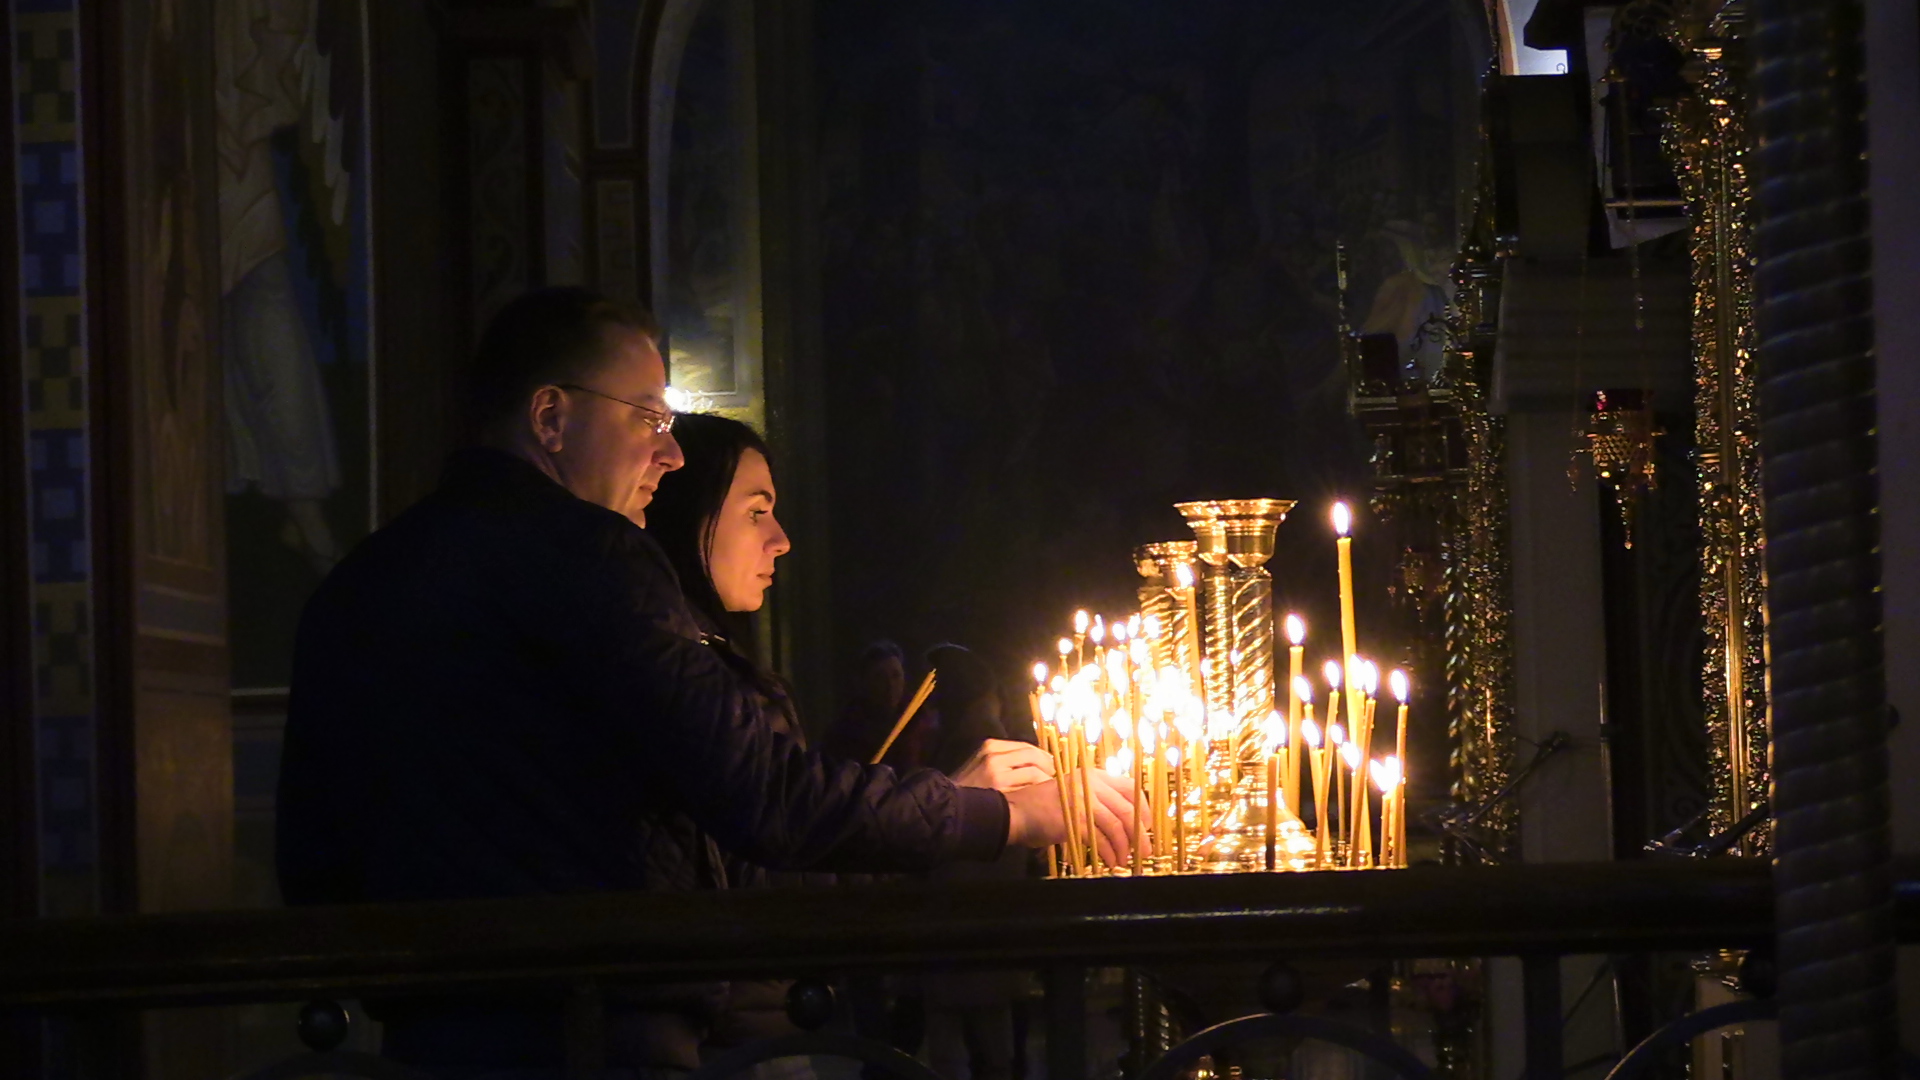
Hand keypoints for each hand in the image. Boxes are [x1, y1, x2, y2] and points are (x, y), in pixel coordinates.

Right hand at [952, 738, 1055, 790]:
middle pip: (1034, 755)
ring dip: (1048, 780)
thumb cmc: (970, 788)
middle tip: (1056, 778)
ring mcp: (998, 772)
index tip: (1051, 766)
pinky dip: (1041, 789)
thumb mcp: (982, 765)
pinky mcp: (1001, 788)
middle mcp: (994, 755)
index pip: (1026, 746)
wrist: (949, 807)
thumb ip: (1005, 760)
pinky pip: (1031, 785)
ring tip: (1050, 789)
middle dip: (1049, 767)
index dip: (1043, 756)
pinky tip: (1042, 796)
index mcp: (990, 746)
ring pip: (1035, 770)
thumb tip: (1037, 762)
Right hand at [1005, 767, 1135, 864]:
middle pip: (1126, 810)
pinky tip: (1109, 863)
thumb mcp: (1071, 795)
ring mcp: (1084, 801)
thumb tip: (1120, 822)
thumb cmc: (1040, 807)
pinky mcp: (1077, 820)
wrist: (1015, 813)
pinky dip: (1109, 854)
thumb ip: (1095, 801)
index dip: (1142, 808)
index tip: (1146, 826)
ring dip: (1124, 848)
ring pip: (1117, 827)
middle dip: (1138, 834)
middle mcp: (1091, 785)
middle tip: (1143, 851)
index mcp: (1092, 775)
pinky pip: (1102, 840)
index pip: (1129, 787)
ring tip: (1124, 861)